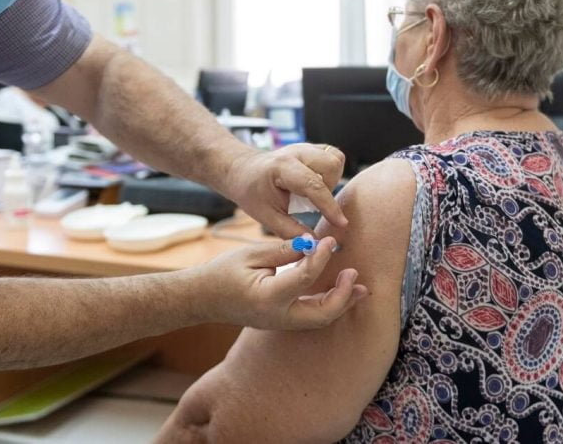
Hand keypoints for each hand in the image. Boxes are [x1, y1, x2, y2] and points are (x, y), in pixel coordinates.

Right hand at [195, 237, 367, 329]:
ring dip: (342, 303)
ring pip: (320, 319)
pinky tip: (340, 291)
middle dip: (343, 295)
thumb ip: (283, 250)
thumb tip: (312, 244)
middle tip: (354, 272)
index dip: (321, 256)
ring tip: (360, 287)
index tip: (329, 239)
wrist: (202, 299)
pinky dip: (329, 305)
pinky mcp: (281, 322)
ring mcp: (279, 323)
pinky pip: (311, 317)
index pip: (305, 277)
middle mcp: (277, 316)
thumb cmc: (222, 273)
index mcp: (267, 296)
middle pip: (322, 314)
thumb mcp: (250, 254)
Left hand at [224, 144, 348, 237]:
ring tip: (312, 193)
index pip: (313, 185)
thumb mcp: (266, 216)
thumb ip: (291, 231)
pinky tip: (315, 184)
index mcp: (282, 167)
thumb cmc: (252, 192)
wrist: (243, 171)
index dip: (329, 206)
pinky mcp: (311, 148)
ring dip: (331, 179)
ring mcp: (304, 147)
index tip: (340, 223)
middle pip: (332, 164)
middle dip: (330, 187)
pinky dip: (330, 173)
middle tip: (312, 202)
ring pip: (335, 158)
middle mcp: (296, 152)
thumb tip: (316, 243)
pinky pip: (332, 157)